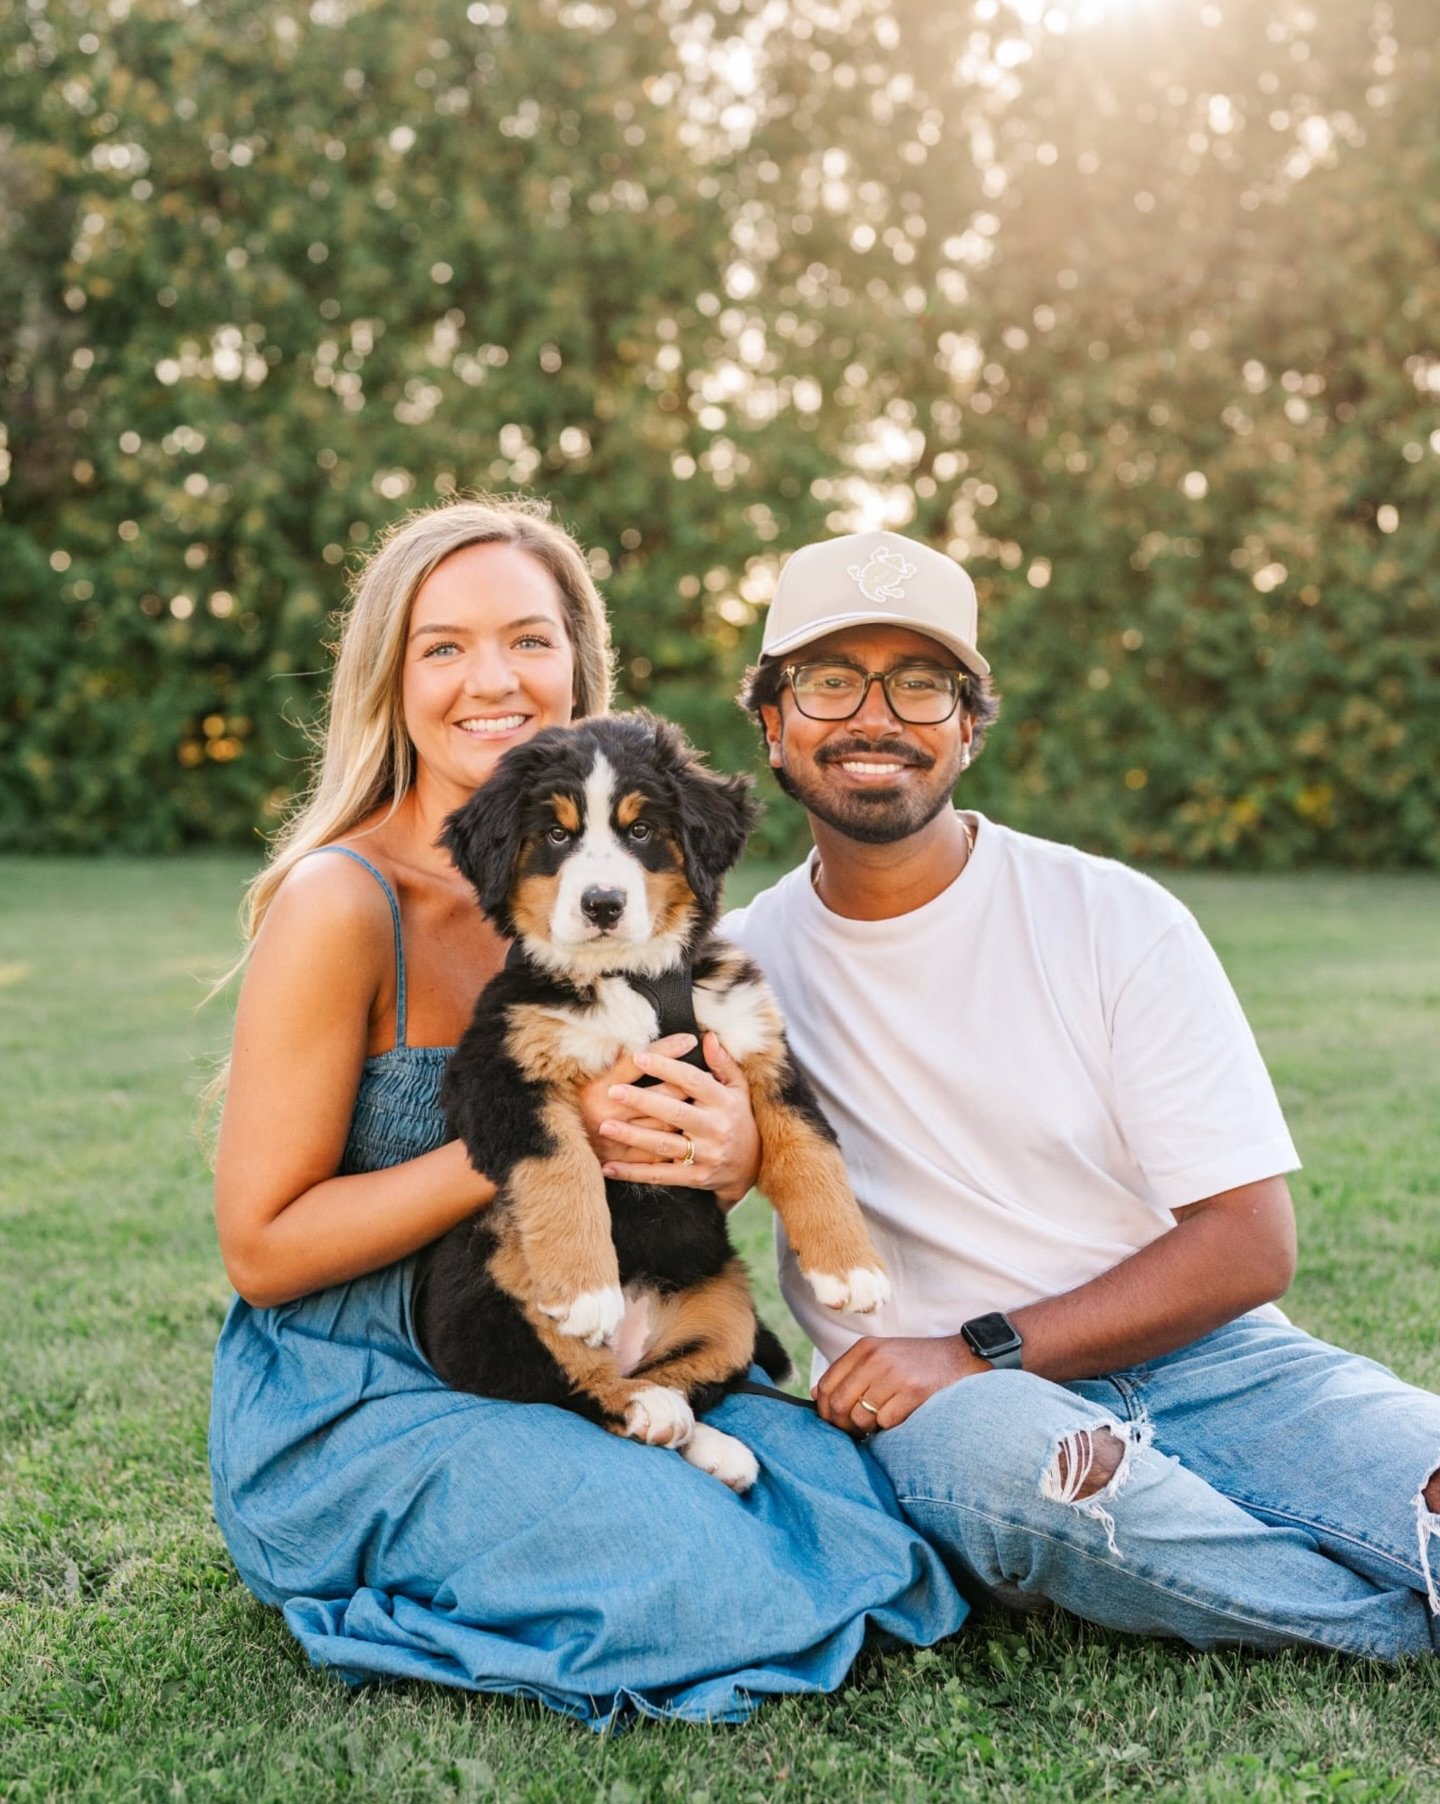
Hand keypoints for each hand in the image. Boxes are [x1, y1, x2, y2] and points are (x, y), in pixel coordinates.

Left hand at [597, 1032, 760, 1206]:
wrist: (752, 1166)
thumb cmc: (738, 1118)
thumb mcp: (738, 1088)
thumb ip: (722, 1063)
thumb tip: (707, 1036)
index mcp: (723, 1102)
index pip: (692, 1080)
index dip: (666, 1068)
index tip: (639, 1056)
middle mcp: (715, 1128)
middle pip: (675, 1112)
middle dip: (642, 1101)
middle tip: (613, 1091)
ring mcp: (706, 1155)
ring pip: (664, 1145)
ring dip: (632, 1137)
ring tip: (605, 1126)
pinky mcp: (696, 1178)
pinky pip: (660, 1175)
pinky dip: (634, 1173)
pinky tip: (609, 1168)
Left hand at [813, 1334, 983, 1433]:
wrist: (961, 1357)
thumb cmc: (916, 1363)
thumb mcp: (881, 1356)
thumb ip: (850, 1372)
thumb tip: (818, 1395)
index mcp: (864, 1349)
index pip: (826, 1385)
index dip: (825, 1410)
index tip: (835, 1422)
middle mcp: (875, 1359)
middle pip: (838, 1403)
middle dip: (843, 1425)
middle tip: (856, 1431)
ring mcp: (894, 1375)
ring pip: (860, 1417)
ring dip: (868, 1428)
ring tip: (882, 1421)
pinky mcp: (913, 1392)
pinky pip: (885, 1422)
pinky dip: (890, 1427)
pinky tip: (900, 1418)